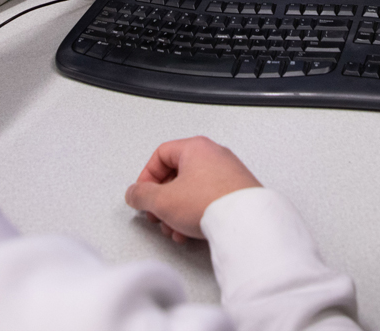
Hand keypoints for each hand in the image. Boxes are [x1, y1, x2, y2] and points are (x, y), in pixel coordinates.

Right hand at [124, 136, 261, 242]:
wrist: (245, 222)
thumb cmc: (211, 203)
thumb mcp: (163, 201)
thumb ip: (142, 195)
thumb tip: (134, 194)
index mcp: (196, 147)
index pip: (161, 155)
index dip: (146, 177)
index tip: (143, 195)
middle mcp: (214, 155)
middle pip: (176, 175)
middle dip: (162, 200)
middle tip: (157, 215)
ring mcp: (229, 173)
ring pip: (192, 190)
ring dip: (177, 212)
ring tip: (174, 229)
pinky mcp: (238, 191)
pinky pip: (208, 199)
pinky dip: (195, 214)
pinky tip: (190, 232)